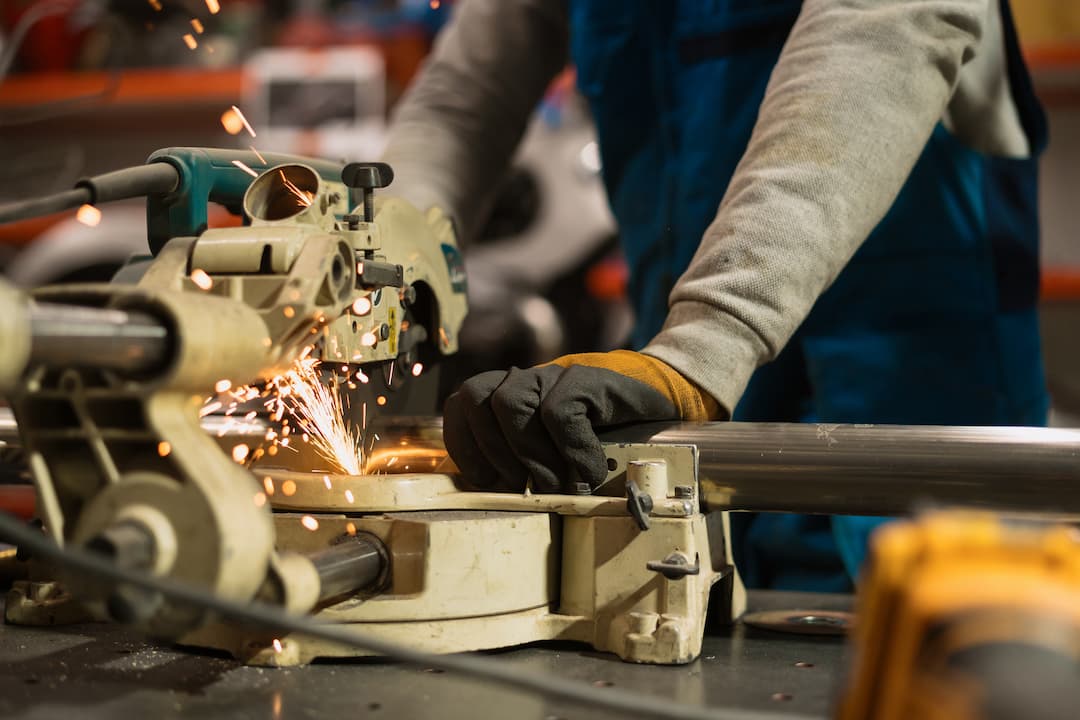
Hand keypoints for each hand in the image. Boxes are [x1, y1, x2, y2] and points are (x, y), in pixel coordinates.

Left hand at [443, 350, 717, 492]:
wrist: (666, 402)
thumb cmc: (609, 439)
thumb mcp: (558, 455)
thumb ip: (526, 463)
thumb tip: (497, 498)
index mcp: (512, 396)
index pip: (461, 406)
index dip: (466, 446)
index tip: (489, 482)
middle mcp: (529, 380)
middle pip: (476, 401)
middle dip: (494, 453)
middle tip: (526, 488)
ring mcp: (556, 375)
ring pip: (509, 403)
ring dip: (529, 453)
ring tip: (558, 481)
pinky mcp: (588, 378)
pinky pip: (560, 413)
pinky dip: (570, 450)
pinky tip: (591, 469)